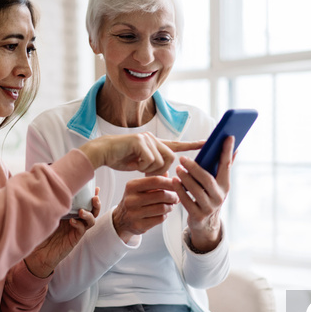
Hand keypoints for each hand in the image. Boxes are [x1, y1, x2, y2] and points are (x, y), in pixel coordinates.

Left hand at [24, 190, 99, 277]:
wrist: (37, 253)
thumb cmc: (40, 232)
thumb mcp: (45, 214)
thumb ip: (51, 204)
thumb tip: (50, 187)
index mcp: (70, 212)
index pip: (84, 202)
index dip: (91, 195)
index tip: (95, 187)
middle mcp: (75, 220)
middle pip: (92, 211)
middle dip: (96, 204)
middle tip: (95, 198)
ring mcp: (76, 230)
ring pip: (91, 221)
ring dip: (89, 214)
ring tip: (82, 211)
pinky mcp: (74, 239)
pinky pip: (81, 230)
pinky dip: (79, 224)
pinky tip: (72, 221)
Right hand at [79, 133, 203, 175]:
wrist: (102, 152)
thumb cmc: (120, 158)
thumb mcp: (141, 164)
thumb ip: (154, 165)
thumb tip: (166, 173)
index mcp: (155, 143)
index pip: (177, 144)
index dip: (193, 144)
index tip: (207, 142)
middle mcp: (153, 138)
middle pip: (171, 158)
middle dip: (160, 169)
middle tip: (144, 170)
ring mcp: (147, 138)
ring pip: (161, 160)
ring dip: (150, 168)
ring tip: (136, 165)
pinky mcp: (140, 141)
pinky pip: (150, 160)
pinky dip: (141, 166)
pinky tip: (132, 162)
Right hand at [112, 175, 178, 242]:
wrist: (121, 219)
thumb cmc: (135, 200)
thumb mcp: (140, 187)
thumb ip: (154, 179)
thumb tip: (168, 173)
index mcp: (131, 186)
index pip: (156, 180)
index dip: (170, 182)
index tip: (178, 184)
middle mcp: (131, 199)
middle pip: (161, 195)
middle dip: (173, 196)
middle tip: (176, 197)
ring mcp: (133, 214)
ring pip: (162, 208)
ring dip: (170, 207)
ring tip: (170, 205)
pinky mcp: (138, 225)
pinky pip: (160, 219)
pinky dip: (165, 215)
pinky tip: (163, 213)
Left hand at [172, 136, 234, 252]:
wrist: (205, 225)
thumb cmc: (209, 196)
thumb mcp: (218, 184)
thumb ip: (224, 166)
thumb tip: (236, 147)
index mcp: (225, 185)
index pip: (227, 165)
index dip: (227, 151)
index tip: (228, 136)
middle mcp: (219, 196)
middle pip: (207, 179)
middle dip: (194, 168)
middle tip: (183, 158)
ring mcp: (209, 207)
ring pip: (196, 190)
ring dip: (185, 178)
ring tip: (177, 169)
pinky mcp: (198, 215)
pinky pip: (187, 201)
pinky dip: (179, 190)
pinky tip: (174, 181)